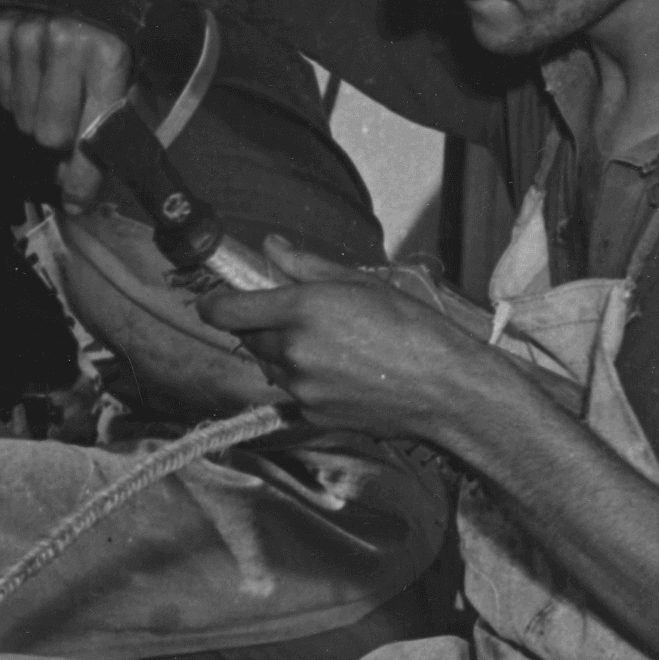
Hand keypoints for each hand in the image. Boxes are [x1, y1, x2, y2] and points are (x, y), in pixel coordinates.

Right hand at [0, 12, 132, 207]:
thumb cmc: (117, 10)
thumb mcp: (130, 56)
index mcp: (107, 53)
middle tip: (73, 116)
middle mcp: (65, 44)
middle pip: (48, 134)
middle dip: (61, 138)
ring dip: (38, 113)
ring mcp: (26, 35)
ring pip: (22, 117)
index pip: (90, 133)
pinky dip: (18, 91)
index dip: (83, 177)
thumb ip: (111, 111)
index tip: (77, 203)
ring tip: (56, 83)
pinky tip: (36, 68)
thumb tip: (85, 171)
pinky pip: (3, 92)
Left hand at [195, 238, 519, 444]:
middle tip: (297, 319)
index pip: (225, 311)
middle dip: (260, 326)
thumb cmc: (412, 329)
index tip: (214, 301)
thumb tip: (271, 246)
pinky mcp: (310, 413)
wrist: (445, 388)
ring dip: (281, 354)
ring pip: (267, 365)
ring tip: (329, 347)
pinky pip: (289, 392)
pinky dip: (302, 381)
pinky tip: (339, 373)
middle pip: (247, 337)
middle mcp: (293, 349)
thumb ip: (306, 265)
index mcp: (302, 309)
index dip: (213, 304)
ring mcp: (300, 386)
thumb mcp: (362, 284)